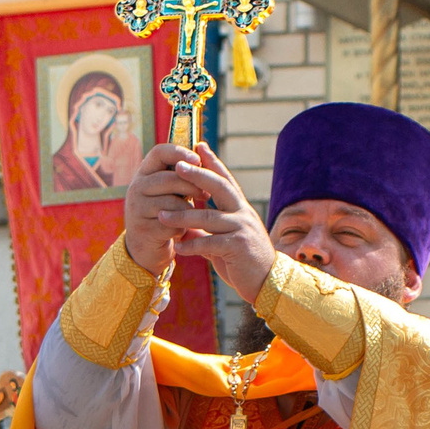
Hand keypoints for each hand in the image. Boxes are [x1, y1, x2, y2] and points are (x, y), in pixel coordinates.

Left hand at [125, 142, 276, 298]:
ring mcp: (242, 229)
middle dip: (198, 175)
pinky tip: (177, 247)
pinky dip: (192, 245)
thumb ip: (206, 234)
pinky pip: (210, 243)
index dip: (213, 162)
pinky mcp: (239, 247)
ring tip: (162, 215)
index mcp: (240, 209)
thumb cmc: (244, 262)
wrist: (267, 283)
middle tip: (178, 166)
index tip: (199, 145)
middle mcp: (243, 214)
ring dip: (183, 216)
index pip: (226, 180)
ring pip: (208, 217)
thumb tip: (185, 229)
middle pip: (219, 187)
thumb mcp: (224, 243)